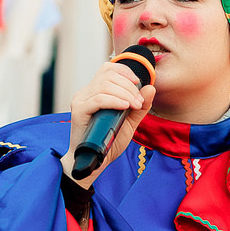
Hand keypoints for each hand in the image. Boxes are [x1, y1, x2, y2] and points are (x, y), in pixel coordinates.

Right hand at [60, 58, 155, 187]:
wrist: (95, 162)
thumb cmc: (108, 142)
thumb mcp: (130, 123)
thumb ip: (140, 106)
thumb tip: (151, 88)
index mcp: (95, 91)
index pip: (108, 68)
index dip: (125, 71)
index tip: (138, 83)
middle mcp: (86, 93)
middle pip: (108, 74)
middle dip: (129, 86)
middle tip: (139, 102)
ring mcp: (80, 100)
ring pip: (104, 85)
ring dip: (125, 94)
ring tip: (134, 106)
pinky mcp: (79, 111)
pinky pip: (98, 99)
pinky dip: (114, 100)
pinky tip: (124, 107)